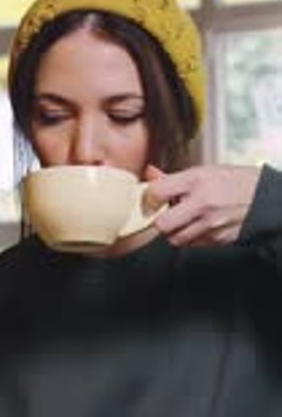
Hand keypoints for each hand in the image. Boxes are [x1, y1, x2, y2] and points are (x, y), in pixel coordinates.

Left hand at [144, 163, 261, 246]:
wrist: (266, 198)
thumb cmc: (236, 182)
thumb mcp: (204, 171)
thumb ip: (174, 178)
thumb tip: (150, 175)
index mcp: (197, 181)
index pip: (156, 192)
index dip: (149, 197)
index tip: (152, 198)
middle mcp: (202, 203)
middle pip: (162, 224)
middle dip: (160, 220)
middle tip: (164, 214)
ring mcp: (210, 224)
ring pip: (175, 239)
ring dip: (175, 231)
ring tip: (183, 220)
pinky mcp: (217, 240)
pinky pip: (193, 244)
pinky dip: (190, 238)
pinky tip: (197, 226)